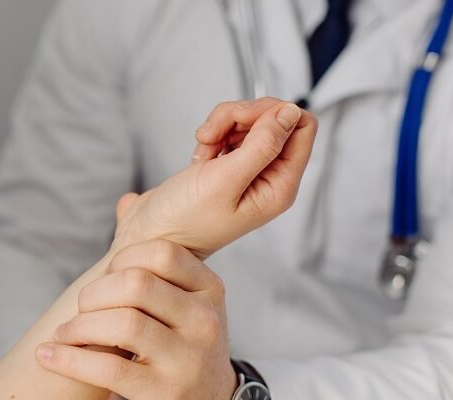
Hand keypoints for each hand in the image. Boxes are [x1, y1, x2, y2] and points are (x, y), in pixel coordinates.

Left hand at [36, 239, 234, 399]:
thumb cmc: (184, 350)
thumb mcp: (187, 303)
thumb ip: (158, 257)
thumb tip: (126, 201)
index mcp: (209, 291)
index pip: (160, 253)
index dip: (119, 260)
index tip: (104, 279)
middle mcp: (205, 321)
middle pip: (135, 284)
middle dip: (94, 294)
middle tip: (81, 309)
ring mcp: (189, 359)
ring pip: (122, 323)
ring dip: (78, 327)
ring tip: (64, 334)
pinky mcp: (166, 394)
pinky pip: (108, 369)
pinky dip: (69, 360)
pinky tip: (49, 357)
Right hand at [112, 97, 317, 258]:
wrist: (151, 235)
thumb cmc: (183, 222)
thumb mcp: (224, 181)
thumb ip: (262, 145)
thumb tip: (291, 113)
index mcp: (279, 187)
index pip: (302, 127)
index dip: (272, 113)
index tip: (241, 120)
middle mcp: (269, 178)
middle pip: (273, 119)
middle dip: (240, 117)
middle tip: (212, 134)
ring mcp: (248, 171)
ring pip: (249, 122)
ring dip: (222, 126)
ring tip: (203, 149)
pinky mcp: (227, 166)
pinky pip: (229, 132)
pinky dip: (212, 136)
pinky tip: (199, 157)